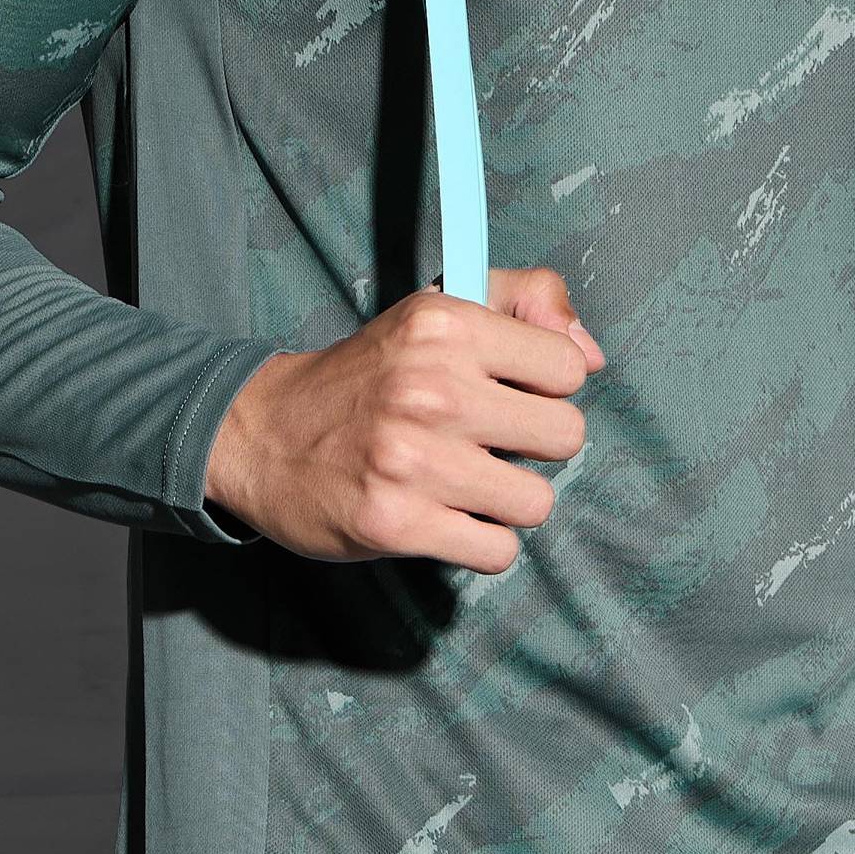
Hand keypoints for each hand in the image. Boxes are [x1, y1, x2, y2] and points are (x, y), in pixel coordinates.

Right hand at [203, 267, 605, 569]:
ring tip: (465, 482)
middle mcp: (430, 388)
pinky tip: (446, 517)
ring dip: (507, 500)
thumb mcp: (436, 311)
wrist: (263, 435)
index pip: (567, 368)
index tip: (506, 392)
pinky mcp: (396, 524)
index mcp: (445, 326)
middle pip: (566, 437)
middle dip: (534, 446)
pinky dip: (479, 542)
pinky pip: (497, 551)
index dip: (543, 386)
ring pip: (537, 502)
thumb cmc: (366, 376)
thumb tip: (591, 355)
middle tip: (488, 442)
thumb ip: (523, 302)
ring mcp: (412, 460)